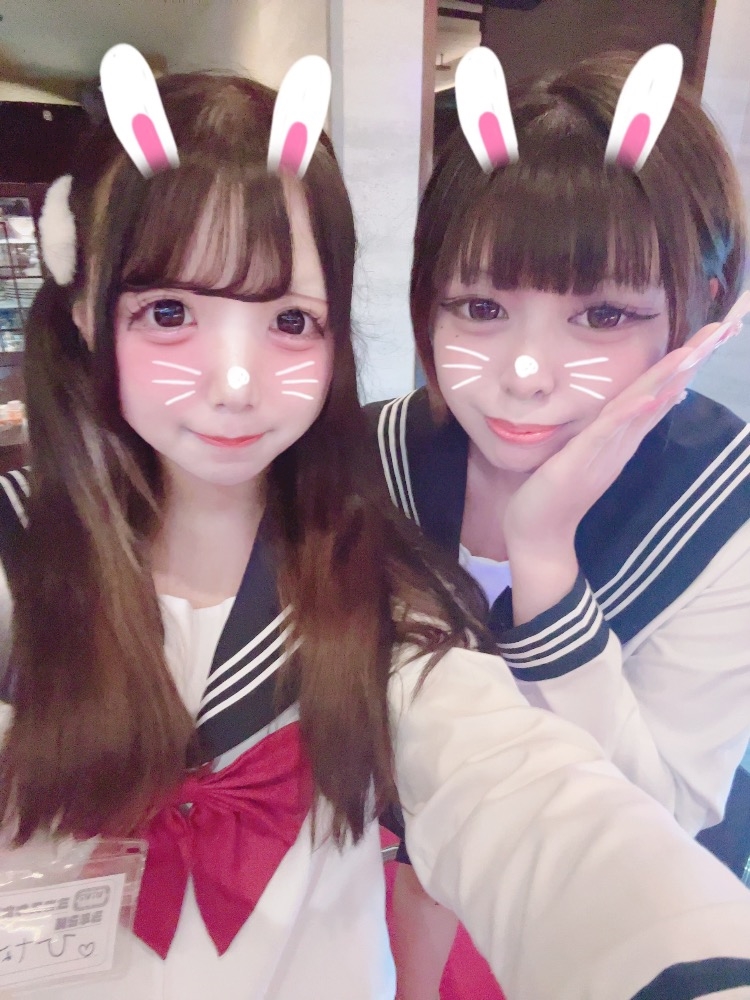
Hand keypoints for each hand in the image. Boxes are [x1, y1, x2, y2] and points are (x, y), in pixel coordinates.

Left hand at [503, 315, 743, 622]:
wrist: (537, 535)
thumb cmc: (553, 491)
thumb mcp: (581, 449)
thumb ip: (601, 428)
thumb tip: (616, 405)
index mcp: (621, 436)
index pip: (658, 392)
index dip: (683, 363)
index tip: (710, 333)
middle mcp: (621, 442)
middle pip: (660, 394)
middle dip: (688, 362)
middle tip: (720, 330)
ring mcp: (604, 452)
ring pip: (641, 409)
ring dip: (666, 381)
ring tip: (692, 353)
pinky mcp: (581, 462)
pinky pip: (608, 434)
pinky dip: (628, 416)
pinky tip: (648, 398)